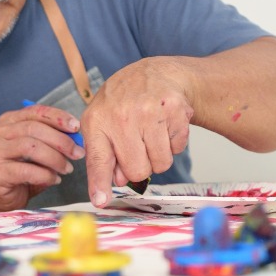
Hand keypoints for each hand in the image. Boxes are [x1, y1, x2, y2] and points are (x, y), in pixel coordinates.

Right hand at [0, 103, 85, 212]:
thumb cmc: (20, 171)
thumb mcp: (37, 151)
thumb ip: (52, 141)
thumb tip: (77, 139)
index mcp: (8, 121)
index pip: (35, 111)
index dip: (58, 117)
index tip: (76, 127)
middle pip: (33, 128)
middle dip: (60, 140)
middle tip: (78, 153)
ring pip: (30, 146)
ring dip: (54, 158)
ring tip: (67, 168)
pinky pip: (26, 170)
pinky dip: (45, 175)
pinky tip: (54, 179)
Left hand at [81, 57, 192, 207]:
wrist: (156, 74)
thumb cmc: (125, 102)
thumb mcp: (103, 123)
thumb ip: (105, 155)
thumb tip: (119, 181)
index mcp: (97, 121)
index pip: (98, 159)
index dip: (100, 183)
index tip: (100, 201)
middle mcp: (121, 116)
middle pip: (136, 171)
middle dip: (140, 165)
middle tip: (138, 145)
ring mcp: (149, 112)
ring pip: (160, 164)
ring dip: (158, 155)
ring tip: (151, 132)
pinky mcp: (175, 110)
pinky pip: (178, 149)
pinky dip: (173, 143)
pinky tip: (164, 124)